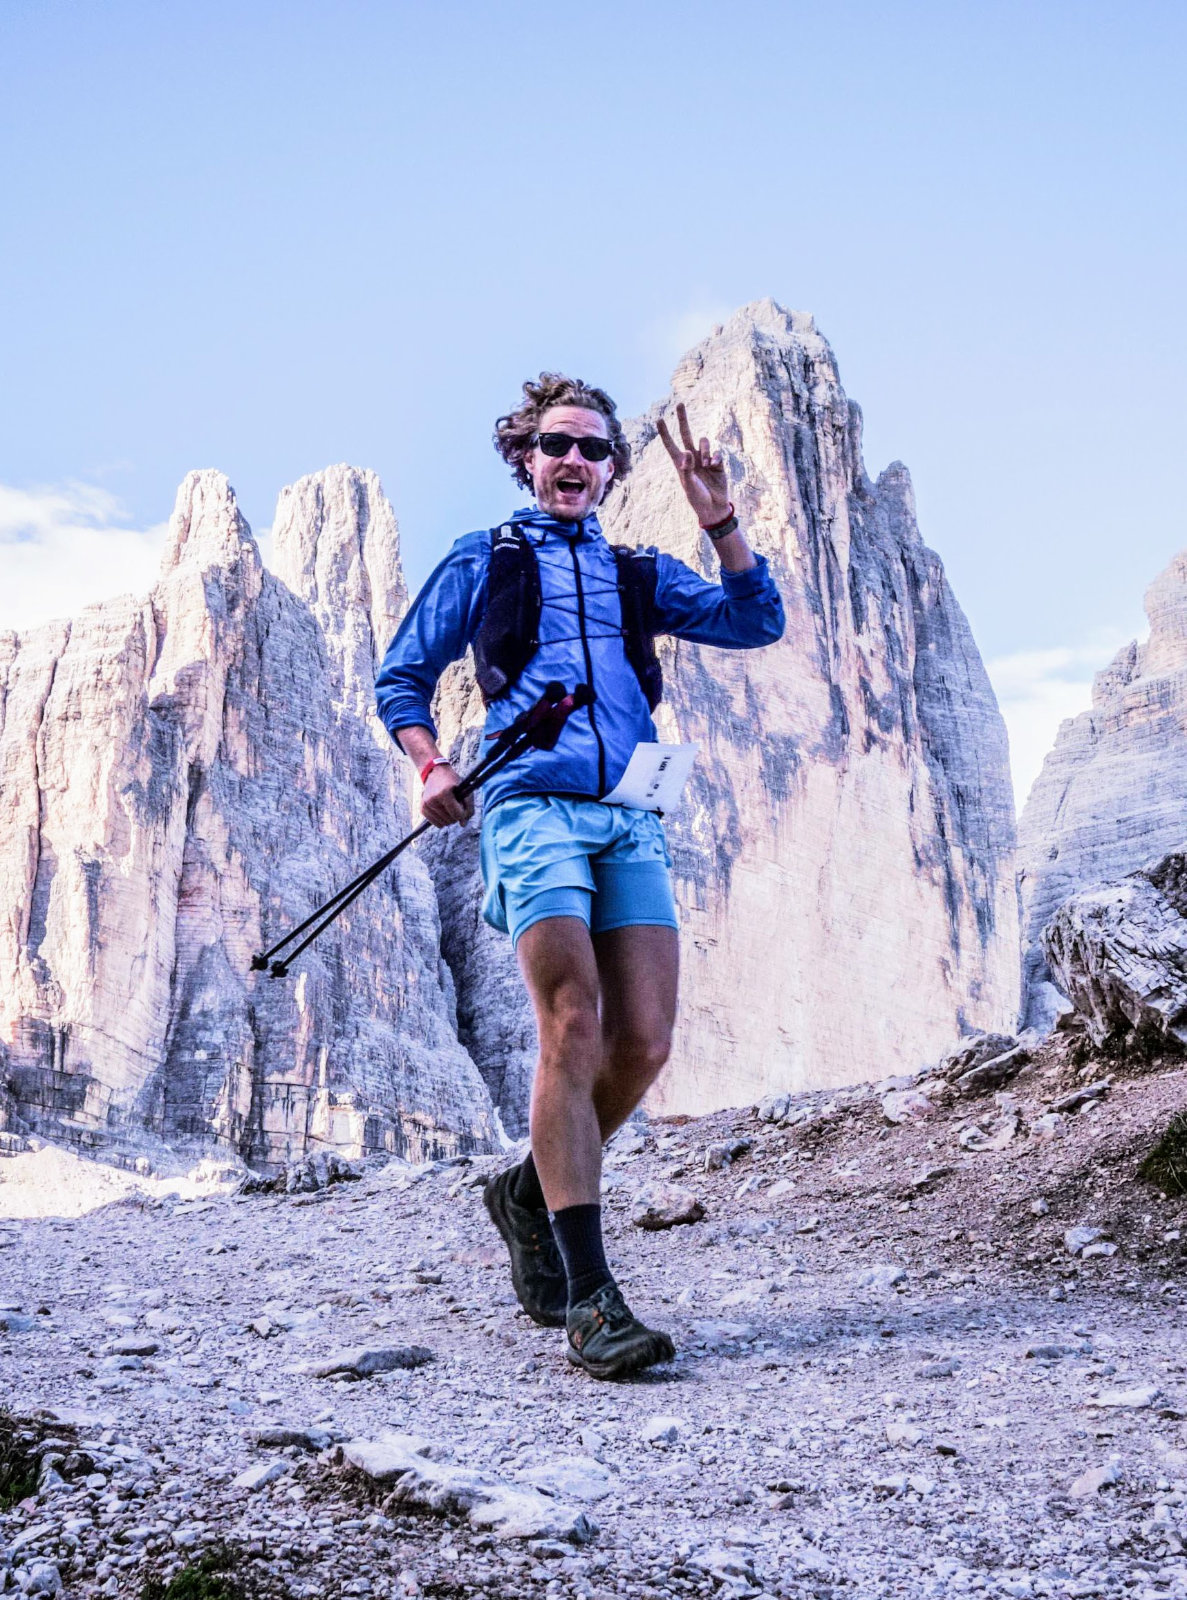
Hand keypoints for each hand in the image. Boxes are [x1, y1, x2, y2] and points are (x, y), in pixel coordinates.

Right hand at [421, 764, 473, 827]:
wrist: (435, 772)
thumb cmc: (452, 781)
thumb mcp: (465, 790)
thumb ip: (468, 807)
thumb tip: (463, 825)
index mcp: (444, 793)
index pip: (457, 814)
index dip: (464, 812)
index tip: (463, 805)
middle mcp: (432, 799)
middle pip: (450, 820)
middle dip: (456, 815)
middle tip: (455, 803)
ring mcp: (426, 804)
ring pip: (443, 824)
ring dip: (449, 818)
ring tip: (449, 806)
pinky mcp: (422, 808)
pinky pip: (436, 823)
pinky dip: (442, 819)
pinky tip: (442, 809)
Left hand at [656, 401, 730, 527]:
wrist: (714, 507)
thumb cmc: (698, 498)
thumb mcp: (689, 485)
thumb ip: (687, 469)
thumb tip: (687, 451)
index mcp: (681, 463)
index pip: (671, 445)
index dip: (665, 433)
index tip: (659, 419)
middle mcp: (692, 458)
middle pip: (686, 434)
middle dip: (683, 419)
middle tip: (679, 403)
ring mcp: (704, 459)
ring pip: (704, 441)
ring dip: (704, 450)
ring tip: (706, 465)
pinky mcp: (717, 462)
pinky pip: (716, 452)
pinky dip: (715, 458)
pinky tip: (714, 467)